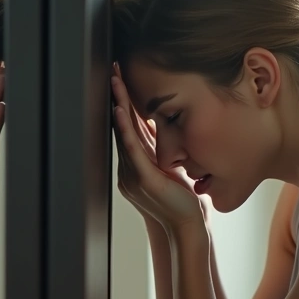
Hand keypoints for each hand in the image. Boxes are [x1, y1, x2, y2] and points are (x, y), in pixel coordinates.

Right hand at [111, 66, 203, 231]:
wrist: (185, 228)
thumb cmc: (181, 202)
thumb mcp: (170, 170)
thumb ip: (163, 151)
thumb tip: (164, 130)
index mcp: (135, 164)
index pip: (127, 127)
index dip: (124, 102)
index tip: (121, 79)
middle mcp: (128, 168)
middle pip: (120, 126)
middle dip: (117, 97)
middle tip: (112, 71)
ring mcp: (133, 174)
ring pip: (123, 133)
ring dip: (118, 106)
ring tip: (115, 83)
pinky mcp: (143, 179)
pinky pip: (132, 149)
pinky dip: (125, 129)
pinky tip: (120, 112)